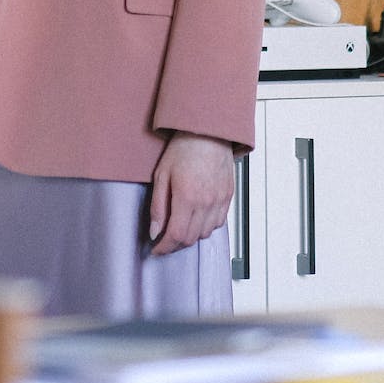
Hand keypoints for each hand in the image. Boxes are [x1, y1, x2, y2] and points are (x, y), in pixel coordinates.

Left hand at [148, 132, 235, 255]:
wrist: (208, 132)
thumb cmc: (184, 148)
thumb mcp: (161, 175)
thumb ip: (158, 206)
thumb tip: (155, 231)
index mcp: (187, 197)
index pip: (176, 235)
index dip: (164, 247)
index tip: (156, 249)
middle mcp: (206, 202)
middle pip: (191, 238)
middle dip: (175, 244)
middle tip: (164, 240)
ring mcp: (220, 200)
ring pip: (206, 233)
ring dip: (191, 237)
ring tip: (179, 229)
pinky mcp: (228, 196)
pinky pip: (219, 223)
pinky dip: (206, 227)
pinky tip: (197, 220)